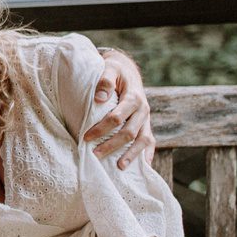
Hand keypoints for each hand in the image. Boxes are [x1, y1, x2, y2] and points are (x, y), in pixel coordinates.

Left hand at [85, 49, 155, 168]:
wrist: (128, 71)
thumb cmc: (115, 71)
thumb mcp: (110, 68)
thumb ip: (105, 81)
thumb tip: (99, 99)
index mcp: (134, 97)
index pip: (117, 117)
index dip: (102, 129)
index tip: (86, 137)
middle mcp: (143, 110)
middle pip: (129, 132)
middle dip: (112, 145)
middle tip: (95, 155)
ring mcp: (146, 119)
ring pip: (143, 140)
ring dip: (131, 155)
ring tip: (119, 167)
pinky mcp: (147, 125)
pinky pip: (150, 142)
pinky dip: (147, 155)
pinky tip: (143, 168)